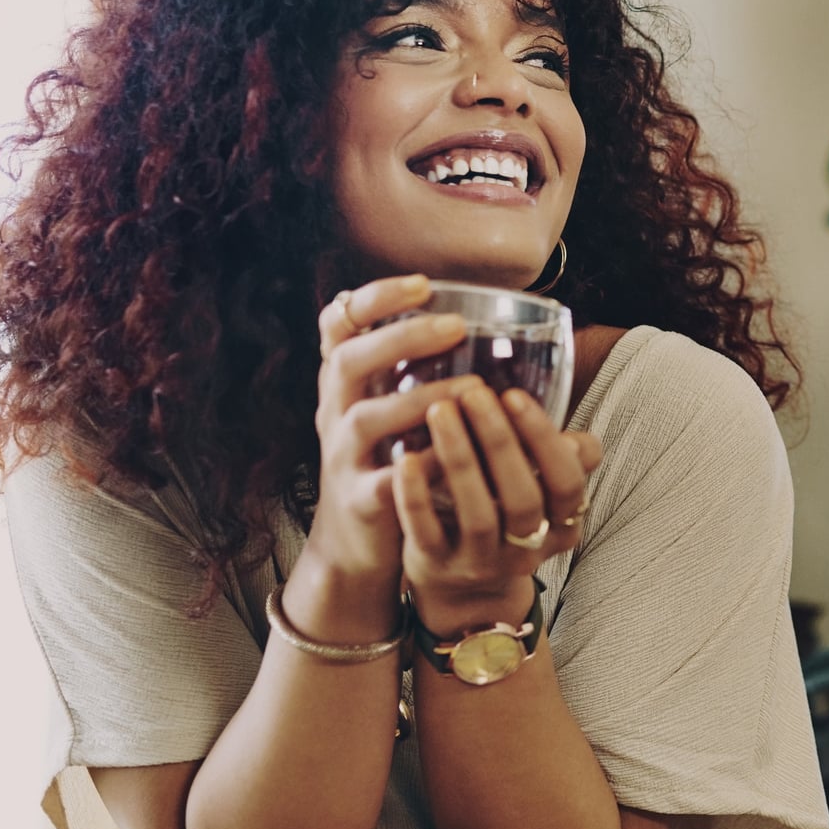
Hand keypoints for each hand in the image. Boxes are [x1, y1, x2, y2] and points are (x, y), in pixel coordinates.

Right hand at [304, 275, 482, 603]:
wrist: (356, 545)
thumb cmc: (390, 461)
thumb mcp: (392, 408)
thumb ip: (420, 370)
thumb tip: (493, 323)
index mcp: (346, 383)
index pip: (338, 323)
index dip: (373, 298)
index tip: (422, 283)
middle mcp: (335, 413)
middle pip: (346, 362)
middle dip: (398, 338)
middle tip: (454, 325)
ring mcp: (341, 457)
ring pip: (364, 419)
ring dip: (418, 400)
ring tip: (469, 390)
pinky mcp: (358, 502)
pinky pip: (385, 481)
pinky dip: (422, 467)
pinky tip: (458, 457)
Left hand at [394, 379, 602, 621]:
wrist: (464, 589)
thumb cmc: (506, 516)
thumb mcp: (541, 491)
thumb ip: (559, 457)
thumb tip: (571, 424)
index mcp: (561, 523)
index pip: (566, 483)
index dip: (544, 440)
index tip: (513, 395)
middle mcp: (527, 547)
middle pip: (523, 499)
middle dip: (499, 441)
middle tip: (473, 395)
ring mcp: (481, 561)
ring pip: (477, 515)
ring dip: (460, 459)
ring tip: (439, 411)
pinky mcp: (437, 566)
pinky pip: (427, 533)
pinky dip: (416, 496)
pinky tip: (405, 458)